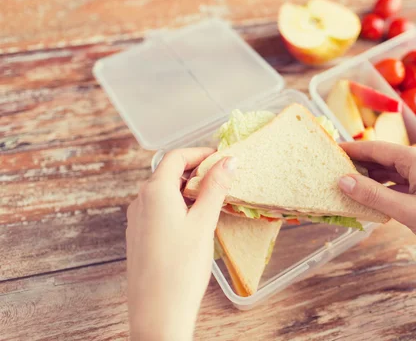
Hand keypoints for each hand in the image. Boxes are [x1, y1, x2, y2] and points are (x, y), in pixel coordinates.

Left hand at [126, 148, 235, 340]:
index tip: (222, 158)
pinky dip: (178, 205)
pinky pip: (158, 209)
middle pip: (168, 172)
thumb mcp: (203, 223)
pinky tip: (195, 221)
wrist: (157, 312)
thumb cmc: (181, 268)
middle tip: (222, 179)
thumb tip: (229, 161)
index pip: (175, 156)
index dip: (200, 153)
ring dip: (187, 189)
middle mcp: (140, 200)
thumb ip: (215, 188)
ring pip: (163, 191)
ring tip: (212, 200)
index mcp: (155, 191)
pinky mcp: (139, 235)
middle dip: (195, 170)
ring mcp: (137, 218)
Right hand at [337, 141, 415, 277]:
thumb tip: (342, 180)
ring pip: (392, 174)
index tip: (329, 151)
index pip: (377, 149)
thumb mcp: (409, 212)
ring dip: (371, 180)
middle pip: (384, 159)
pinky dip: (385, 192)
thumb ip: (374, 195)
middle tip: (331, 173)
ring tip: (346, 187)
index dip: (352, 149)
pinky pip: (402, 186)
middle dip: (358, 165)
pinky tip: (371, 201)